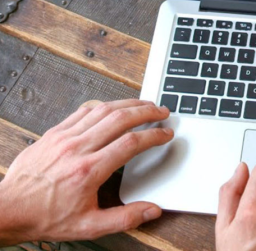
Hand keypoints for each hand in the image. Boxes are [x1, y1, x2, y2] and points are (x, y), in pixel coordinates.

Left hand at [0, 99, 173, 244]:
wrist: (7, 210)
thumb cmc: (45, 217)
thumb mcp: (89, 226)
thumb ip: (125, 218)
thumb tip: (152, 210)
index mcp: (89, 171)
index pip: (131, 143)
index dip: (154, 135)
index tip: (166, 133)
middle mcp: (78, 149)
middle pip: (121, 119)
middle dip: (147, 112)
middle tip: (162, 111)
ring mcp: (64, 137)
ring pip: (103, 110)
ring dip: (128, 104)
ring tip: (143, 104)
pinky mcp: (54, 133)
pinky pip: (83, 111)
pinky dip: (103, 106)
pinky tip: (113, 107)